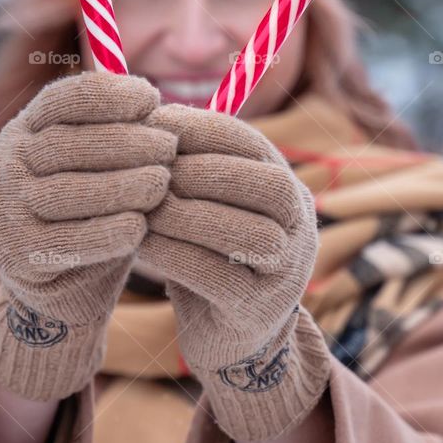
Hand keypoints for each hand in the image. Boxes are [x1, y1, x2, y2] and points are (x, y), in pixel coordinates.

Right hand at [0, 71, 175, 397]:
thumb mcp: (98, 169)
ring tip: (162, 182)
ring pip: (67, 190)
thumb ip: (115, 135)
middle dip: (126, 141)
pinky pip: (68, 240)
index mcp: (23, 131)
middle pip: (67, 142)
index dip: (110, 94)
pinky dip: (108, 231)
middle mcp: (3, 165)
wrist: (62, 293)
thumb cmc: (92, 217)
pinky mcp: (17, 256)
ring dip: (122, 184)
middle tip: (169, 148)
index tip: (152, 98)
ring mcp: (3, 211)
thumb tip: (152, 97)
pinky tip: (140, 226)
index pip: (63, 99)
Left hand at [139, 103, 331, 441]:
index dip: (205, 129)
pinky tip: (142, 244)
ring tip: (144, 208)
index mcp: (287, 188)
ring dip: (189, 215)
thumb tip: (142, 108)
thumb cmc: (206, 252)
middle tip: (151, 169)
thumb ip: (189, 164)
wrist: (226, 334)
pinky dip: (177, 255)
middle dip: (204, 170)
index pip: (255, 145)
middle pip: (266, 185)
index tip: (156, 122)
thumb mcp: (206, 202)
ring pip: (248, 233)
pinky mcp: (258, 311)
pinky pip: (221, 278)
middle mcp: (300, 226)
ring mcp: (287, 272)